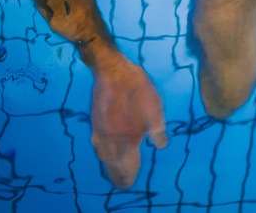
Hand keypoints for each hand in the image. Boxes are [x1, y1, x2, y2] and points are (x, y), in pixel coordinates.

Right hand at [90, 54, 166, 187]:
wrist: (113, 71)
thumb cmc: (138, 90)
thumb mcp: (155, 110)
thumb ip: (158, 131)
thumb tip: (161, 146)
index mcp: (127, 140)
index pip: (127, 165)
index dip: (129, 175)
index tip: (130, 184)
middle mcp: (111, 140)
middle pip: (112, 164)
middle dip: (117, 175)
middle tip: (121, 184)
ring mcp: (100, 131)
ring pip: (103, 155)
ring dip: (108, 166)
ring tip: (113, 172)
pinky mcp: (95, 121)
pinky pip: (97, 145)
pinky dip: (102, 154)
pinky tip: (103, 151)